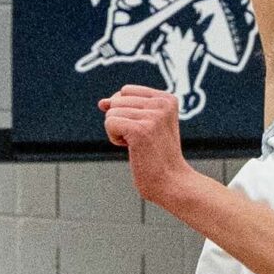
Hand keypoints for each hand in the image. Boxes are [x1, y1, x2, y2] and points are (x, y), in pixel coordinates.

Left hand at [101, 86, 191, 208]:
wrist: (172, 182)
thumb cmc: (157, 158)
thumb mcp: (145, 126)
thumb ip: (125, 109)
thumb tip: (102, 103)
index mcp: (167, 98)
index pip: (126, 91)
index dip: (125, 112)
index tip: (143, 130)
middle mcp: (162, 103)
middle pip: (117, 100)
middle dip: (121, 122)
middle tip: (142, 140)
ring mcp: (152, 116)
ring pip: (111, 112)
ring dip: (118, 132)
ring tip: (139, 145)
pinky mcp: (140, 129)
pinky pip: (109, 123)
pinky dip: (114, 138)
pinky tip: (132, 148)